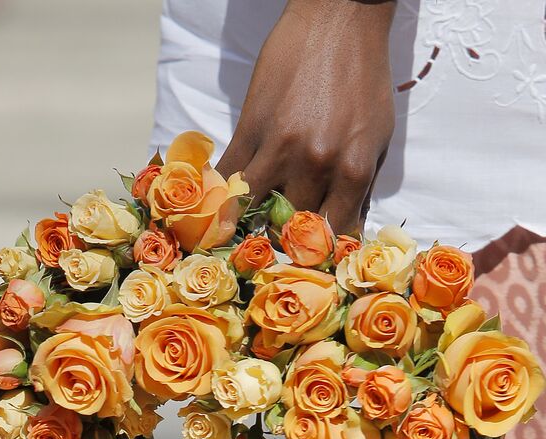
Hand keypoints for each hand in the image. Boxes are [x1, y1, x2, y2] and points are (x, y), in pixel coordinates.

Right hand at [217, 0, 395, 233]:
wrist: (338, 18)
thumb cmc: (364, 79)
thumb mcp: (379, 137)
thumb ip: (361, 186)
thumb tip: (345, 228)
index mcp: (353, 169)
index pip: (333, 233)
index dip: (322, 250)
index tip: (312, 256)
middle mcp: (316, 165)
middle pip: (292, 227)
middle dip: (286, 237)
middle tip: (278, 241)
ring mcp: (279, 147)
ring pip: (254, 209)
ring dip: (249, 223)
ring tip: (245, 233)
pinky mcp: (250, 127)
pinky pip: (229, 175)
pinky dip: (222, 195)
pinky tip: (219, 208)